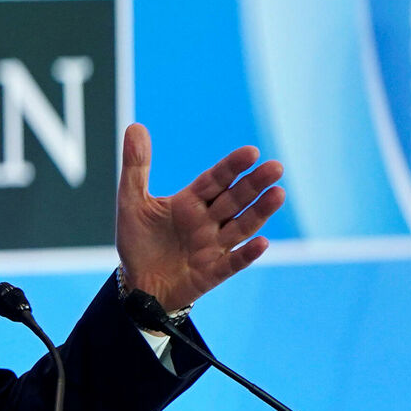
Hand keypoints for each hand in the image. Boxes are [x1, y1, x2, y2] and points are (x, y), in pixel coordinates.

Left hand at [115, 123, 284, 311]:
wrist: (137, 284)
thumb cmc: (138, 241)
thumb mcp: (131, 202)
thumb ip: (135, 167)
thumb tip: (135, 126)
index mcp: (190, 202)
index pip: (215, 180)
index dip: (232, 167)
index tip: (251, 152)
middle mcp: (207, 222)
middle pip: (234, 199)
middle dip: (254, 184)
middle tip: (275, 167)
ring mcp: (212, 247)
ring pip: (241, 227)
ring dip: (259, 212)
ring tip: (278, 194)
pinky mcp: (212, 272)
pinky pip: (232, 263)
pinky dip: (247, 254)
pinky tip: (262, 242)